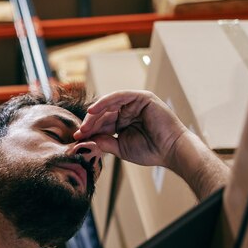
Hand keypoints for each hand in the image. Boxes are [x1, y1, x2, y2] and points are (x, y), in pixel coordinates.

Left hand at [74, 90, 188, 169]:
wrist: (170, 150)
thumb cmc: (150, 151)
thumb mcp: (121, 147)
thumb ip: (104, 141)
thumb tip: (86, 140)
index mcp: (123, 122)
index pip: (102, 123)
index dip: (89, 130)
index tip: (77, 138)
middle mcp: (128, 111)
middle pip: (103, 113)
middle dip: (89, 123)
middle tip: (79, 133)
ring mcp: (135, 103)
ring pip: (108, 104)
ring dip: (94, 114)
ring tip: (84, 125)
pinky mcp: (142, 97)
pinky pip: (119, 96)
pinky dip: (105, 101)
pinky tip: (93, 110)